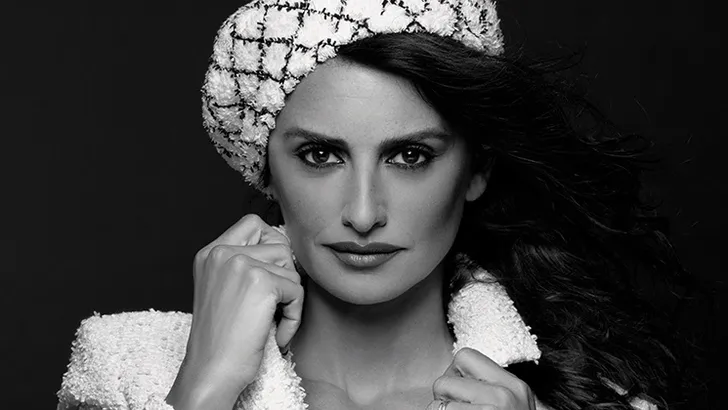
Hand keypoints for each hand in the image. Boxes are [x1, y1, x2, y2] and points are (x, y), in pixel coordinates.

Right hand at [166, 214, 303, 409]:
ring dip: (290, 298)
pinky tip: (275, 333)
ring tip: (271, 321)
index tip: (269, 276)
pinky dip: (294, 316)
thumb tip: (287, 248)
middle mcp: (221, 252)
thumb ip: (245, 263)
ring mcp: (240, 264)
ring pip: (291, 268)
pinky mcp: (260, 282)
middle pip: (279, 245)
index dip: (271, 245)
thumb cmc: (222, 338)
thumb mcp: (223, 288)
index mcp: (210, 252)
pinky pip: (297, 290)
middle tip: (271, 305)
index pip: (254, 223)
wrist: (212, 371)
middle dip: (284, 276)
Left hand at [426, 348, 534, 409]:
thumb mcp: (513, 404)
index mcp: (515, 385)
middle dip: (443, 396)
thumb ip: (490, 387)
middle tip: (455, 408)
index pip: (465, 356)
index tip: (460, 393)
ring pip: (439, 402)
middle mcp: (506, 395)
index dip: (454, 374)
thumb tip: (454, 377)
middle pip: (445, 379)